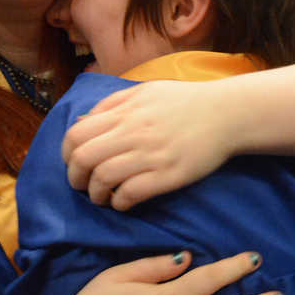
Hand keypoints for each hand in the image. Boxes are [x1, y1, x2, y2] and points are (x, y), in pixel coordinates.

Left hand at [61, 80, 233, 208]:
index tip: (73, 163)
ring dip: (96, 194)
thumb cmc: (186, 101)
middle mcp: (133, 132)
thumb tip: (82, 122)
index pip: (76, 134)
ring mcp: (151, 154)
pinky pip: (131, 193)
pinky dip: (119, 202)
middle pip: (83, 159)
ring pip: (103, 179)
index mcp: (125, 111)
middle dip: (74, 178)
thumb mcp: (145, 91)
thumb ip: (112, 104)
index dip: (66, 153)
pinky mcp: (169, 175)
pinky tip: (123, 202)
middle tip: (82, 185)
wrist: (227, 113)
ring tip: (102, 196)